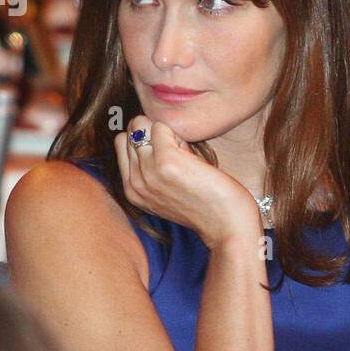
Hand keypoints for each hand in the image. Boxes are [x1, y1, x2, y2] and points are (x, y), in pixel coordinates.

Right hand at [114, 116, 262, 247]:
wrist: (227, 225)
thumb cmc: (207, 206)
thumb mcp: (168, 194)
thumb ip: (153, 173)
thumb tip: (151, 137)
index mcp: (132, 190)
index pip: (122, 143)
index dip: (147, 140)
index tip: (170, 154)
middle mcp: (134, 182)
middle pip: (130, 132)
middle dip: (153, 133)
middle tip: (179, 153)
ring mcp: (148, 172)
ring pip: (141, 125)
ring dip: (166, 133)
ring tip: (186, 155)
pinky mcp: (166, 161)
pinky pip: (161, 127)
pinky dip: (179, 133)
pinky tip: (193, 155)